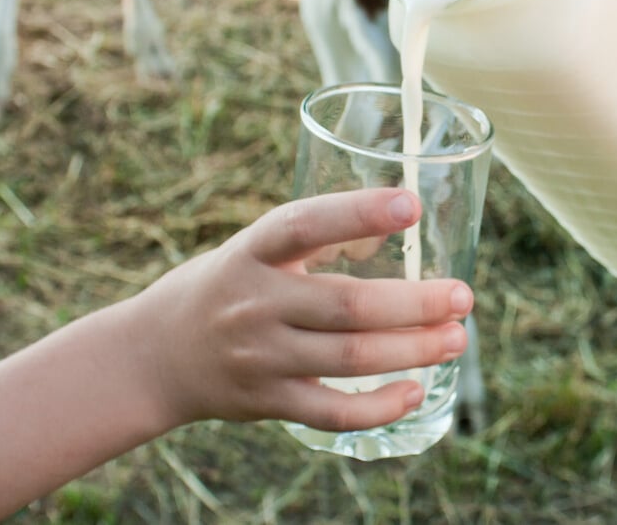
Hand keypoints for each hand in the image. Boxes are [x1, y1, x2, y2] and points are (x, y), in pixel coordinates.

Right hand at [122, 188, 474, 432]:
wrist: (153, 356)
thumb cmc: (227, 287)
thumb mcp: (255, 249)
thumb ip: (318, 238)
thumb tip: (399, 220)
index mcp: (252, 251)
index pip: (305, 224)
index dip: (358, 213)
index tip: (410, 204)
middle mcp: (254, 302)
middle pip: (347, 304)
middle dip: (415, 302)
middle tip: (463, 297)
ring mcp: (259, 356)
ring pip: (349, 358)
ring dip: (412, 349)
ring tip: (455, 339)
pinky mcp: (266, 402)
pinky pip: (331, 411)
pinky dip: (377, 406)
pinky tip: (414, 391)